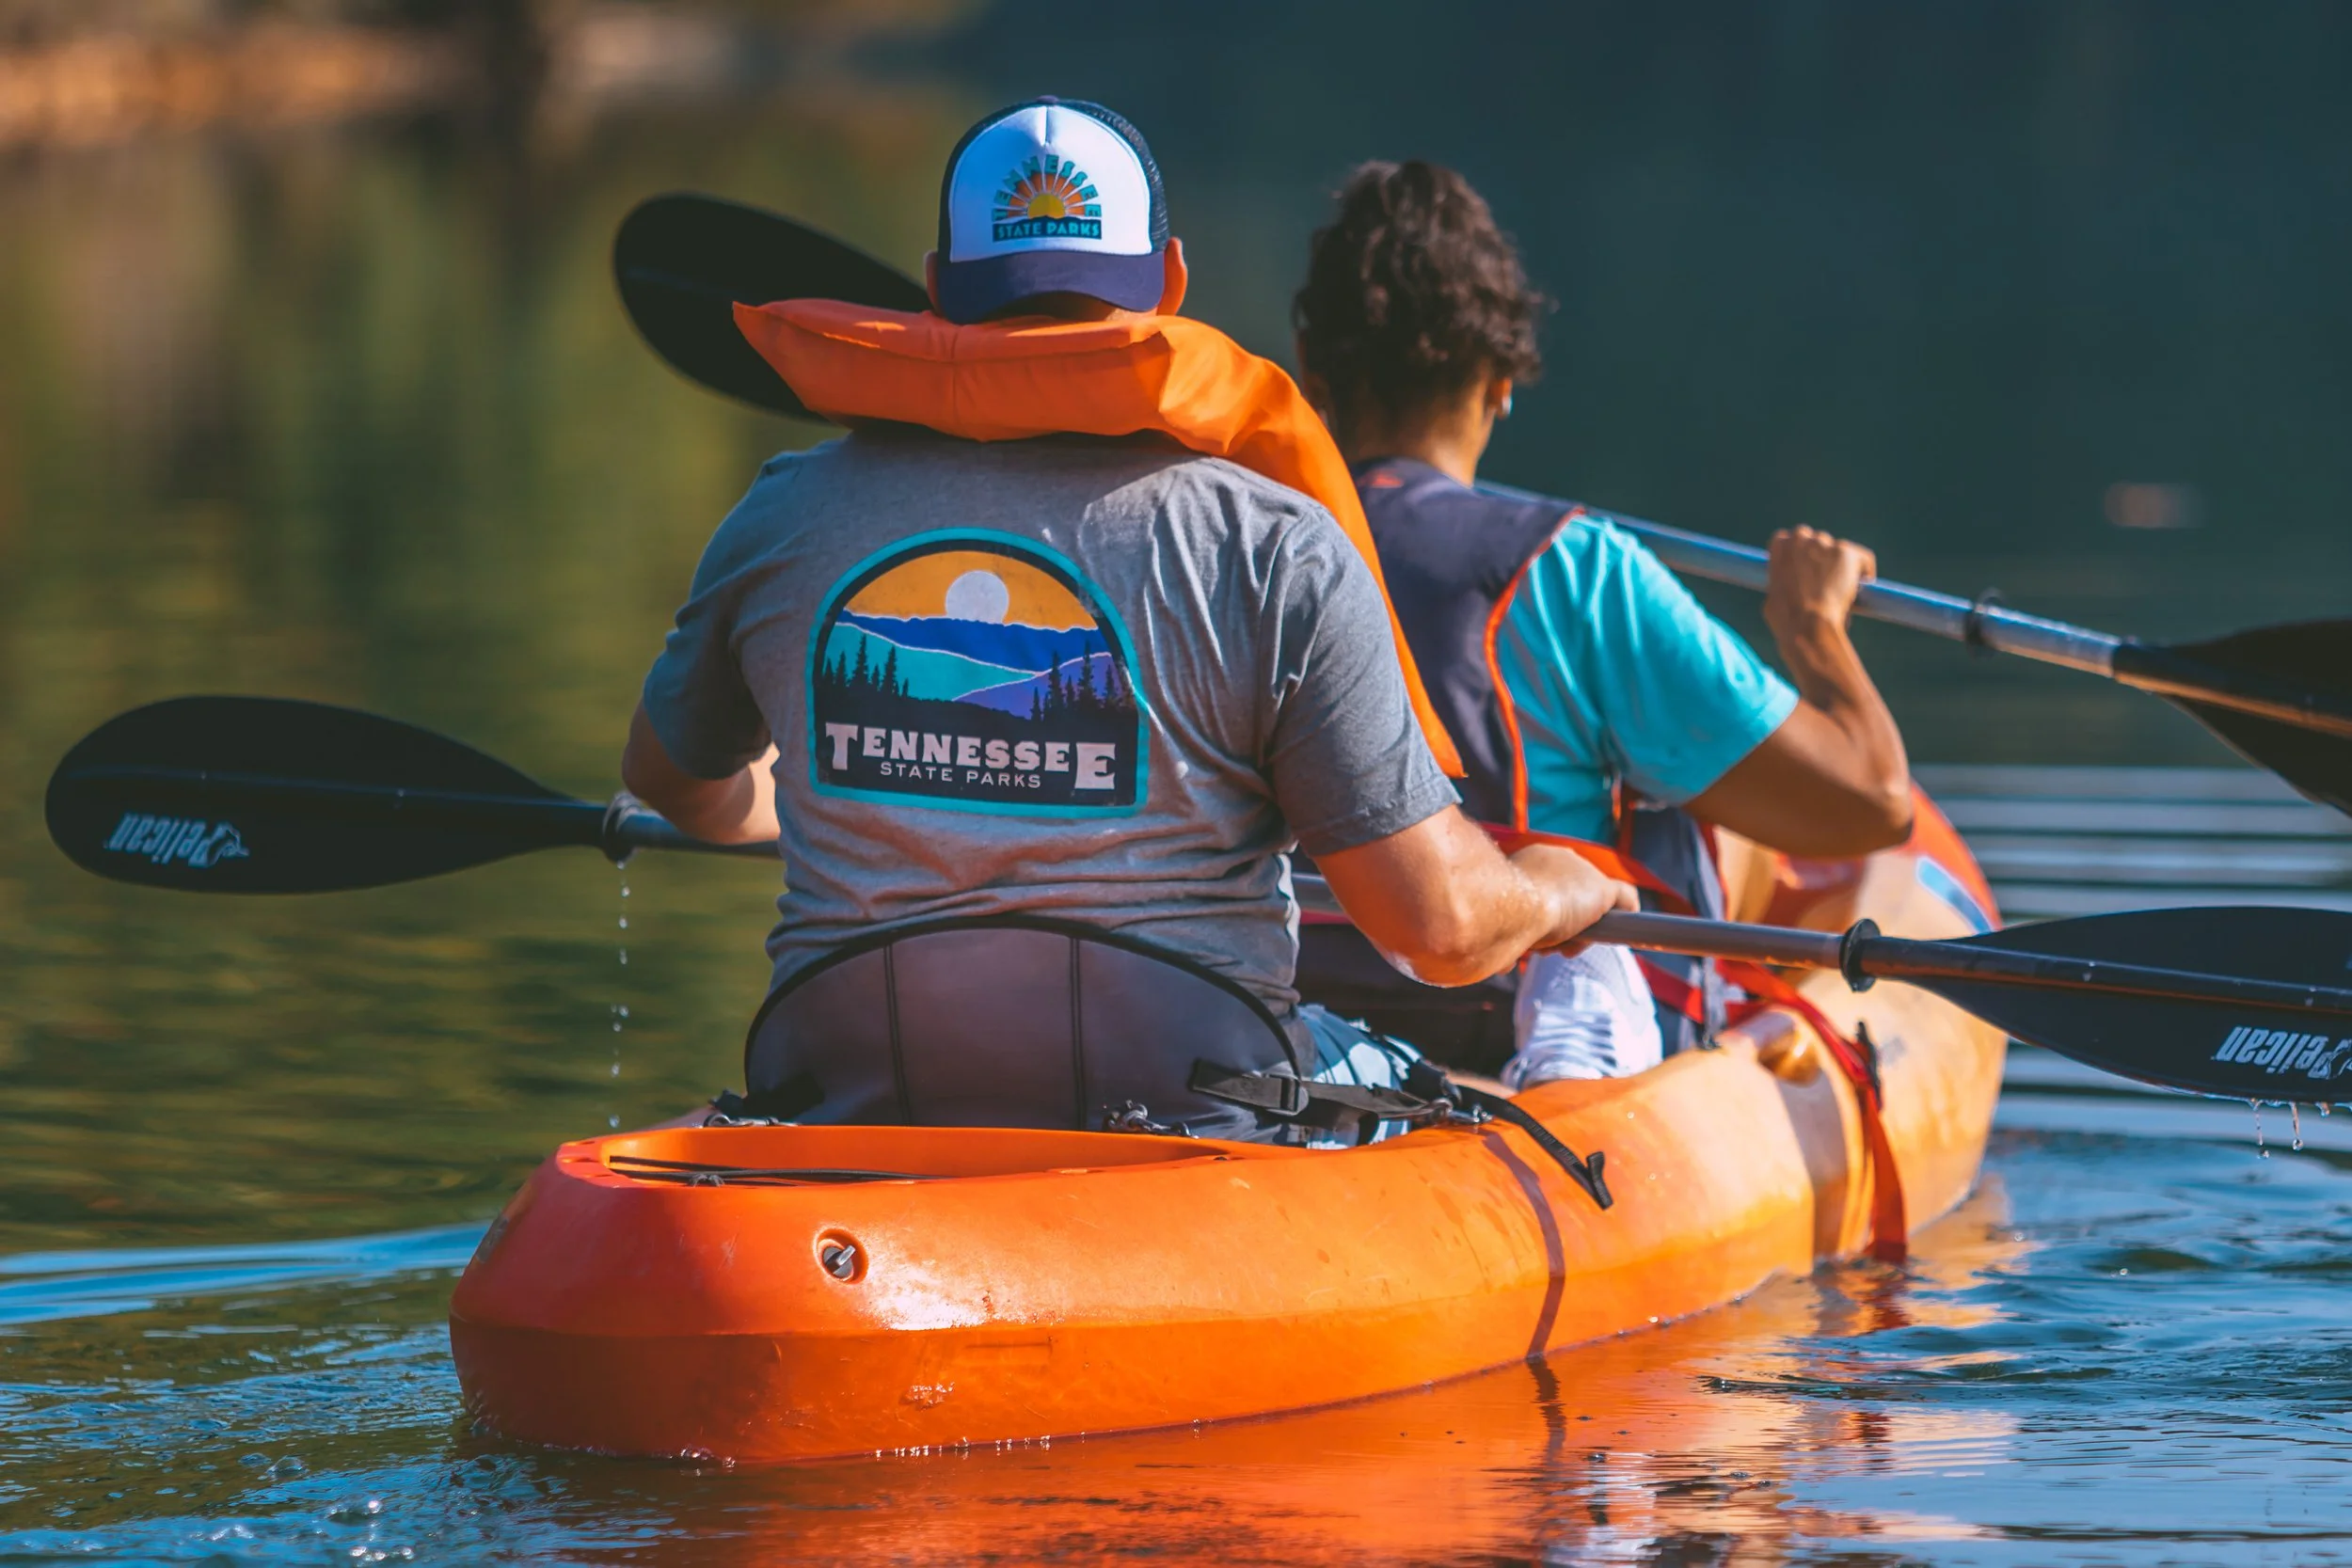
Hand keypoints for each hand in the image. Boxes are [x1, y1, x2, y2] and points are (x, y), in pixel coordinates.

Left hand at [1509, 843, 1639, 955]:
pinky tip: (1521, 950)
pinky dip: (1517, 948)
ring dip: (1543, 943)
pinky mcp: (1490, 916)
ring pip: (1534, 926)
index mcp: (1553, 858)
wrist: (1512, 912)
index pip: (1579, 889)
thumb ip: (1622, 896)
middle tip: (1566, 944)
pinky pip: (1509, 937)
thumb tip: (1631, 908)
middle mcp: (1527, 871)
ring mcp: (1506, 893)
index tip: (1588, 931)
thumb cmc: (1559, 898)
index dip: (1589, 915)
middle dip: (1565, 932)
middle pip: (1557, 910)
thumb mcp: (1605, 892)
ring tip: (1542, 945)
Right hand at [1763, 525, 1874, 637]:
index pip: (1791, 538)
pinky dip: (1865, 569)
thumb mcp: (1774, 596)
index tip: (1804, 566)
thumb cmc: (1787, 617)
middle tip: (1826, 576)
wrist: (1807, 622)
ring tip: (1845, 585)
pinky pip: (1863, 558)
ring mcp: (1825, 544)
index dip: (1800, 553)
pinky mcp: (1847, 552)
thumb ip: (1783, 583)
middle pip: (1817, 539)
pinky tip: (1864, 584)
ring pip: (1840, 549)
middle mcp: (1801, 538)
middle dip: (1822, 555)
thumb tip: (1793, 589)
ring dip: (1842, 563)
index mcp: (1779, 547)